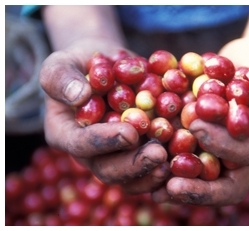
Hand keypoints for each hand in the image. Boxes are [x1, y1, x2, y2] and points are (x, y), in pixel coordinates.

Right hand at [40, 39, 169, 193]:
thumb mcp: (61, 63)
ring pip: (131, 177)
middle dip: (134, 164)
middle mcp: (90, 152)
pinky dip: (167, 165)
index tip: (129, 132)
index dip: (105, 141)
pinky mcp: (136, 152)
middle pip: (108, 169)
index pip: (81, 144)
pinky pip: (149, 168)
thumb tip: (79, 95)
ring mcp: (114, 156)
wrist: (105, 68)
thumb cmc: (79, 65)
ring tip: (174, 162)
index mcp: (65, 134)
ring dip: (152, 172)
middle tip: (159, 154)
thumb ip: (62, 78)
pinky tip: (185, 157)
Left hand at [152, 38, 248, 205]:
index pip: (247, 157)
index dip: (224, 148)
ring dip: (175, 174)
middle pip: (221, 179)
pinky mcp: (207, 130)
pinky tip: (147, 148)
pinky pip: (186, 146)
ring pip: (199, 169)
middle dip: (196, 180)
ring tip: (151, 174)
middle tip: (167, 176)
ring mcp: (224, 142)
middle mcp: (246, 149)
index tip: (197, 129)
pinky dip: (168, 148)